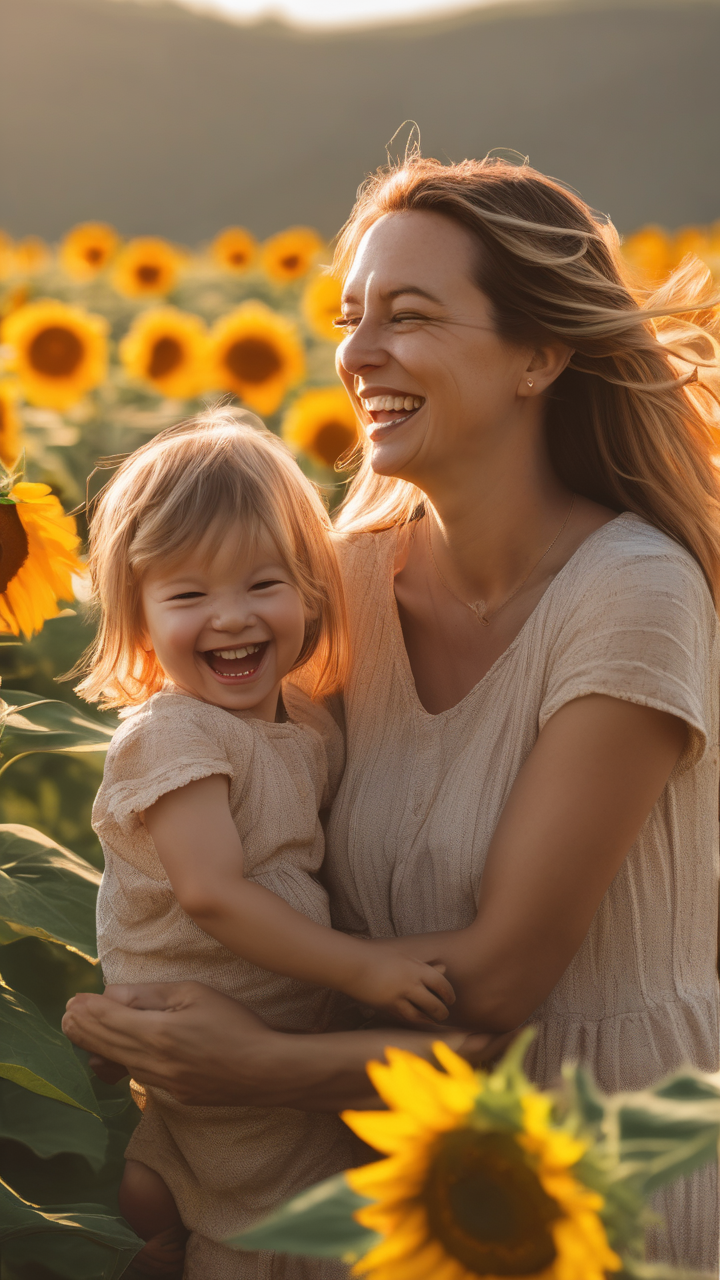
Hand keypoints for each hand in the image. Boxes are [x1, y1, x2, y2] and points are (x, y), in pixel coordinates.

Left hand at [63, 981, 281, 1105]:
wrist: (265, 1070)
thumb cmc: (235, 1024)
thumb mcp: (194, 993)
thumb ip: (150, 995)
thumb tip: (114, 995)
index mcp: (156, 1033)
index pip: (107, 1020)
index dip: (86, 1009)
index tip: (72, 1000)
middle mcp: (151, 1063)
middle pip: (103, 1045)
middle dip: (81, 1028)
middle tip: (67, 1015)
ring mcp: (161, 1084)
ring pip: (116, 1063)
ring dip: (96, 1045)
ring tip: (81, 1030)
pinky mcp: (173, 1094)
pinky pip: (136, 1075)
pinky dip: (119, 1060)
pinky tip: (116, 1051)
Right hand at [348, 953, 454, 1024]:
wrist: (353, 965)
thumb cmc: (378, 956)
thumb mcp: (404, 957)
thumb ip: (424, 965)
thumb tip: (444, 969)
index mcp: (415, 968)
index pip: (441, 983)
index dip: (449, 993)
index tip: (450, 999)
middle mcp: (409, 984)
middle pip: (434, 1004)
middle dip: (442, 1012)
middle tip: (444, 1014)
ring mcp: (398, 998)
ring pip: (420, 1016)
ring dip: (429, 1020)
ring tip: (434, 1021)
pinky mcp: (387, 1007)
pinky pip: (405, 1017)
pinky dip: (414, 1020)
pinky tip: (417, 1020)